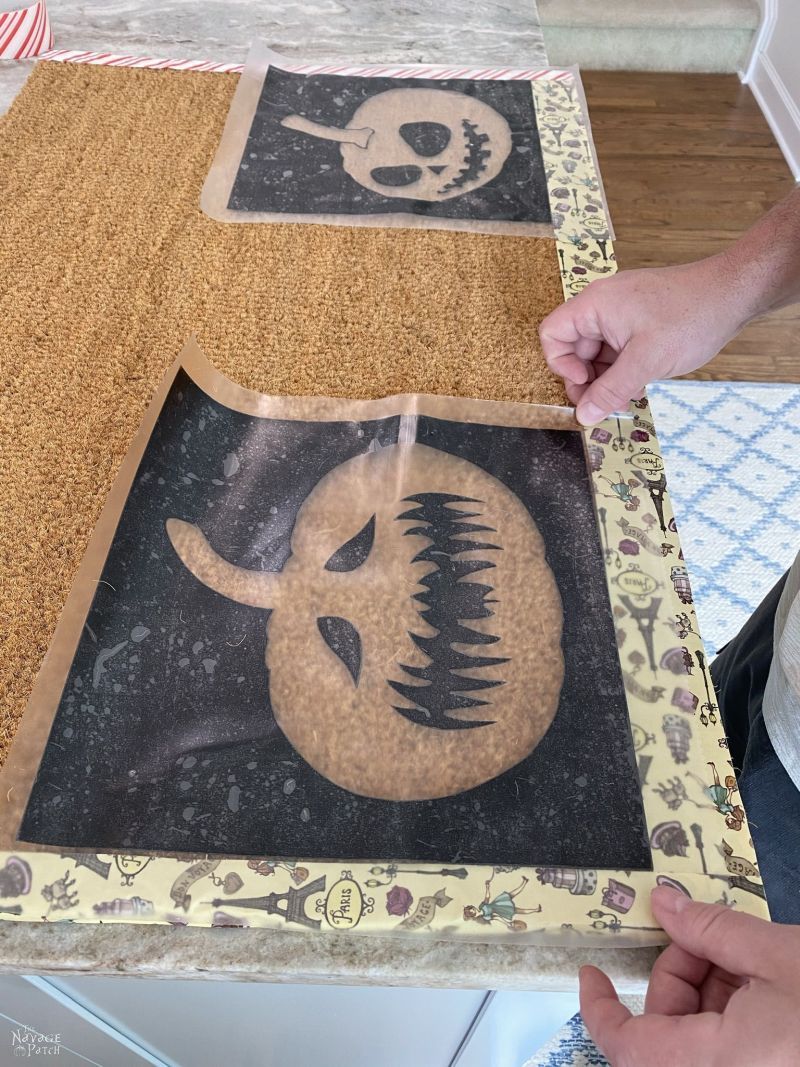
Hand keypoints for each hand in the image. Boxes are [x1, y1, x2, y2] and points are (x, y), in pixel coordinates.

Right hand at [539, 259, 748, 424]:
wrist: (734, 292)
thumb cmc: (692, 317)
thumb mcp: (646, 362)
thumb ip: (610, 390)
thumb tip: (584, 415)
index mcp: (595, 306)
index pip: (552, 334)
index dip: (561, 365)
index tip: (586, 385)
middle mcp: (603, 305)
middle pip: (574, 347)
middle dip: (587, 380)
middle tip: (606, 403)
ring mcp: (622, 312)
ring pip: (597, 352)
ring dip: (607, 378)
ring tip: (629, 394)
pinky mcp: (638, 319)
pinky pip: (617, 348)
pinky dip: (623, 368)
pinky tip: (640, 383)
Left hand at [579, 886, 799, 1065]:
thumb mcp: (775, 955)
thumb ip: (711, 929)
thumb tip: (664, 903)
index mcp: (714, 1064)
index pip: (627, 1046)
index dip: (600, 1007)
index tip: (592, 974)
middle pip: (666, 1033)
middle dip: (676, 976)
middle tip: (699, 934)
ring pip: (699, 1041)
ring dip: (710, 991)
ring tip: (744, 954)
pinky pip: (728, 1051)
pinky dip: (732, 1014)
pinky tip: (759, 980)